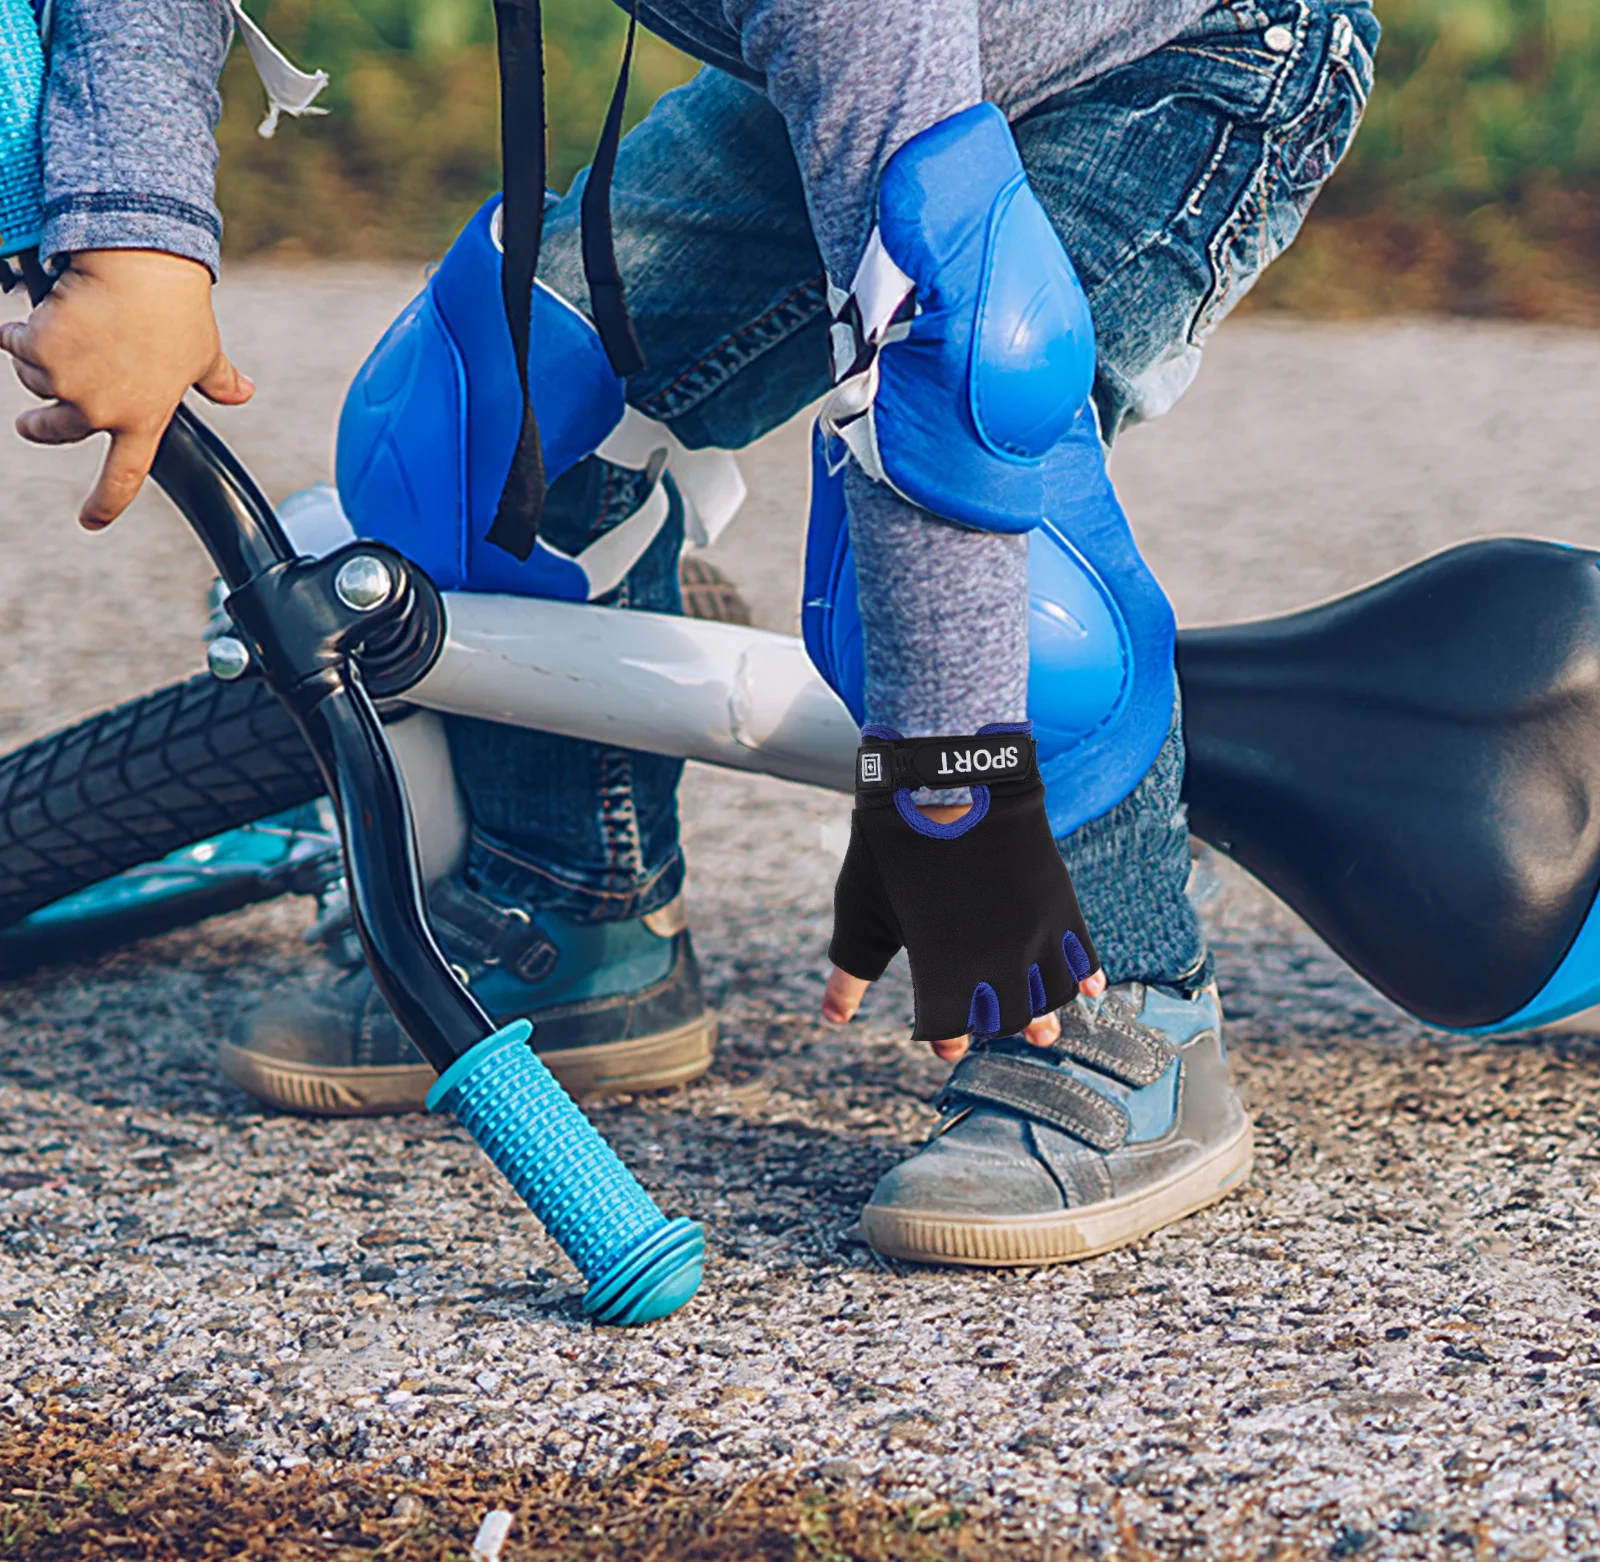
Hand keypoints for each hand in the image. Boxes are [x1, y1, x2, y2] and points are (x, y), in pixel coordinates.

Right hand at [0, 249, 252, 527]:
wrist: (141, 267)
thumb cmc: (178, 311)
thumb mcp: (204, 355)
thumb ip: (219, 382)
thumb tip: (243, 392)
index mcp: (144, 421)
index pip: (124, 478)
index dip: (106, 504)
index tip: (91, 521)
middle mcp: (101, 412)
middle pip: (56, 432)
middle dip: (37, 428)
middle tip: (31, 424)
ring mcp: (67, 384)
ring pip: (36, 382)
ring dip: (40, 362)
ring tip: (65, 335)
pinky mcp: (38, 349)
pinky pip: (16, 345)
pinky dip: (19, 332)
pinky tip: (36, 317)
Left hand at [822, 799, 1106, 1061]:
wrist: (945, 780)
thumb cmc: (892, 846)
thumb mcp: (861, 911)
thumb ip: (851, 973)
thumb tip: (832, 1018)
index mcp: (942, 970)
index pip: (951, 1028)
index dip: (947, 1040)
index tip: (945, 1045)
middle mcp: (994, 961)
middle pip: (1009, 1019)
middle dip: (1001, 1031)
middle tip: (999, 1033)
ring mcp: (1032, 933)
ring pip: (1052, 996)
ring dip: (1047, 1016)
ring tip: (1044, 1029)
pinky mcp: (1058, 903)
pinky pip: (1083, 954)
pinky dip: (1087, 976)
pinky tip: (1088, 988)